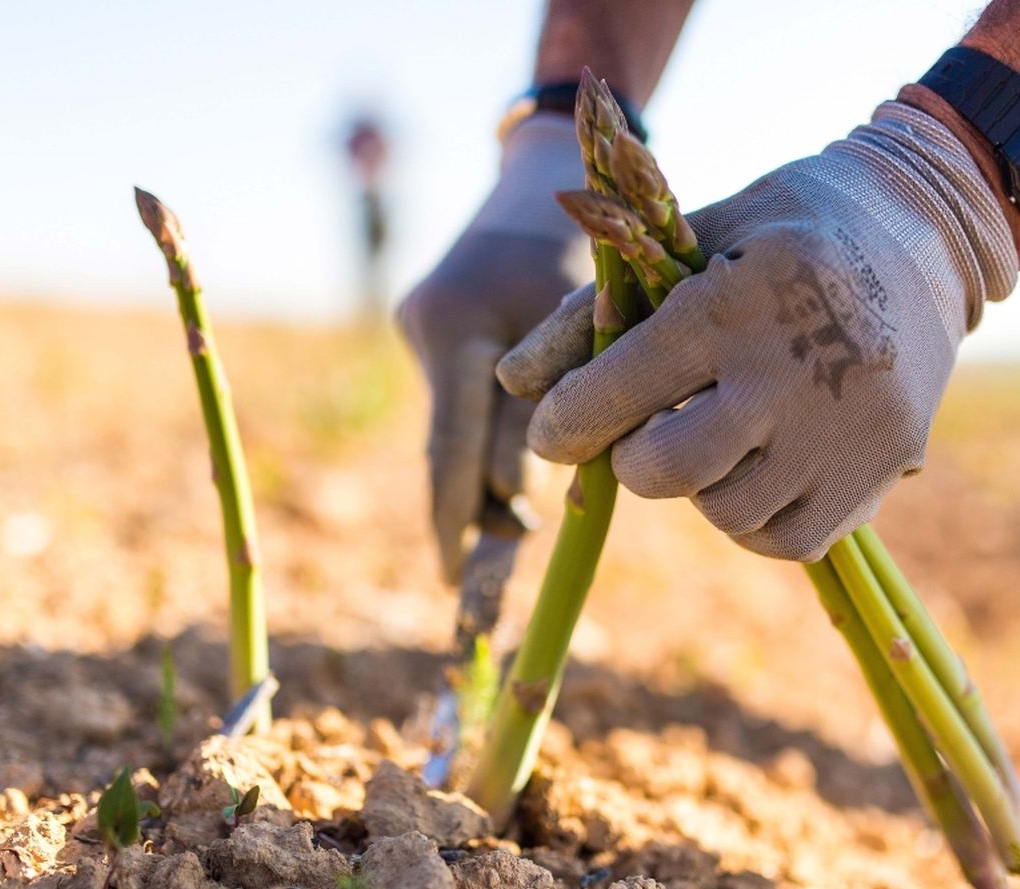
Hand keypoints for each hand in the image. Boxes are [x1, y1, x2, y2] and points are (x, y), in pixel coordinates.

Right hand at [398, 113, 591, 581]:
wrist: (553, 170)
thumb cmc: (596, 243)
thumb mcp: (595, 320)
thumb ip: (567, 402)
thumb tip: (527, 498)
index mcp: (459, 323)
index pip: (456, 443)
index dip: (460, 516)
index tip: (460, 580)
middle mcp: (429, 324)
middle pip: (441, 449)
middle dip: (460, 516)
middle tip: (465, 588)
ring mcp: (423, 322)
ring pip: (451, 430)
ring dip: (476, 484)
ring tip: (494, 549)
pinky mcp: (430, 323)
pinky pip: (458, 402)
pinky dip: (482, 443)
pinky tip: (503, 490)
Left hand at [497, 102, 1017, 560]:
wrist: (927, 225)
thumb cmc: (784, 224)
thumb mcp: (691, 235)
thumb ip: (599, 308)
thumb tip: (511, 382)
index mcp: (738, 300)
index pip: (623, 389)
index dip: (567, 423)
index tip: (552, 433)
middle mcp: (796, 370)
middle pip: (670, 471)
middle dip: (632, 461)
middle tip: (641, 434)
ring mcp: (849, 428)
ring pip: (727, 515)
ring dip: (697, 488)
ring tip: (715, 435)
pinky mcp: (887, 466)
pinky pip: (789, 540)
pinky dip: (754, 518)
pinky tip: (756, 466)